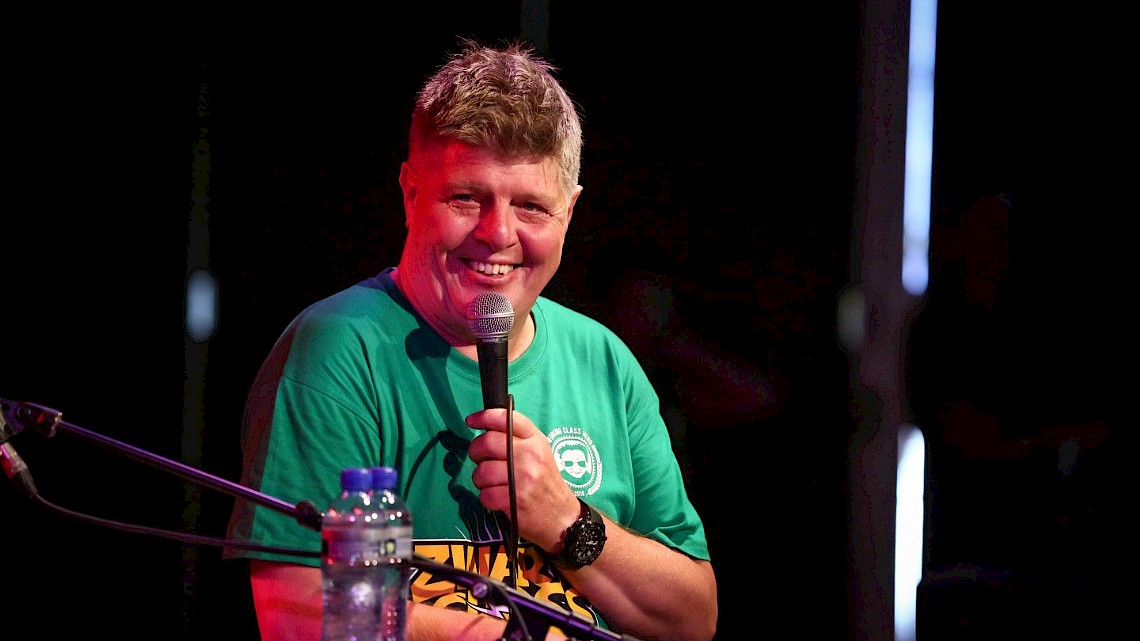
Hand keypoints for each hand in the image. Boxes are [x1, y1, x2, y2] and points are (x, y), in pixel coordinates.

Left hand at [466, 407, 579, 551]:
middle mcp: (530, 455)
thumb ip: (518, 439)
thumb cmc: (545, 482)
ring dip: (480, 478)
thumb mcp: (540, 453)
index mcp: (536, 441)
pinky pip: (485, 494)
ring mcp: (523, 478)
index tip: (471, 421)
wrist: (562, 517)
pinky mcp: (514, 500)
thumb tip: (487, 430)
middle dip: (475, 451)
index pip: (507, 419)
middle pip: (488, 443)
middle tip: (478, 458)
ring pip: (482, 471)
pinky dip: (486, 497)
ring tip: (491, 482)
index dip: (484, 417)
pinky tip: (497, 498)